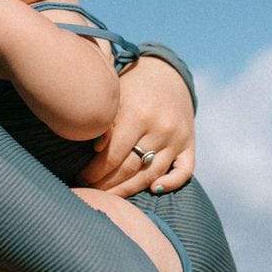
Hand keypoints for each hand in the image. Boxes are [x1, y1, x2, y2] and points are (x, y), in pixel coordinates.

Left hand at [80, 54, 195, 196]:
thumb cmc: (131, 86)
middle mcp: (161, 127)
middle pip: (131, 168)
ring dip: (129, 189)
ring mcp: (177, 137)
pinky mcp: (190, 144)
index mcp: (138, 114)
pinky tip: (153, 189)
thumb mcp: (115, 95)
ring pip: (152, 174)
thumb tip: (97, 150)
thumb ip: (106, 122)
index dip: (95, 172)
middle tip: (91, 192)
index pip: (114, 155)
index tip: (81, 179)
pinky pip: (184, 171)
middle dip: (107, 184)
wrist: (166, 73)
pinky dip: (171, 183)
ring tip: (110, 197)